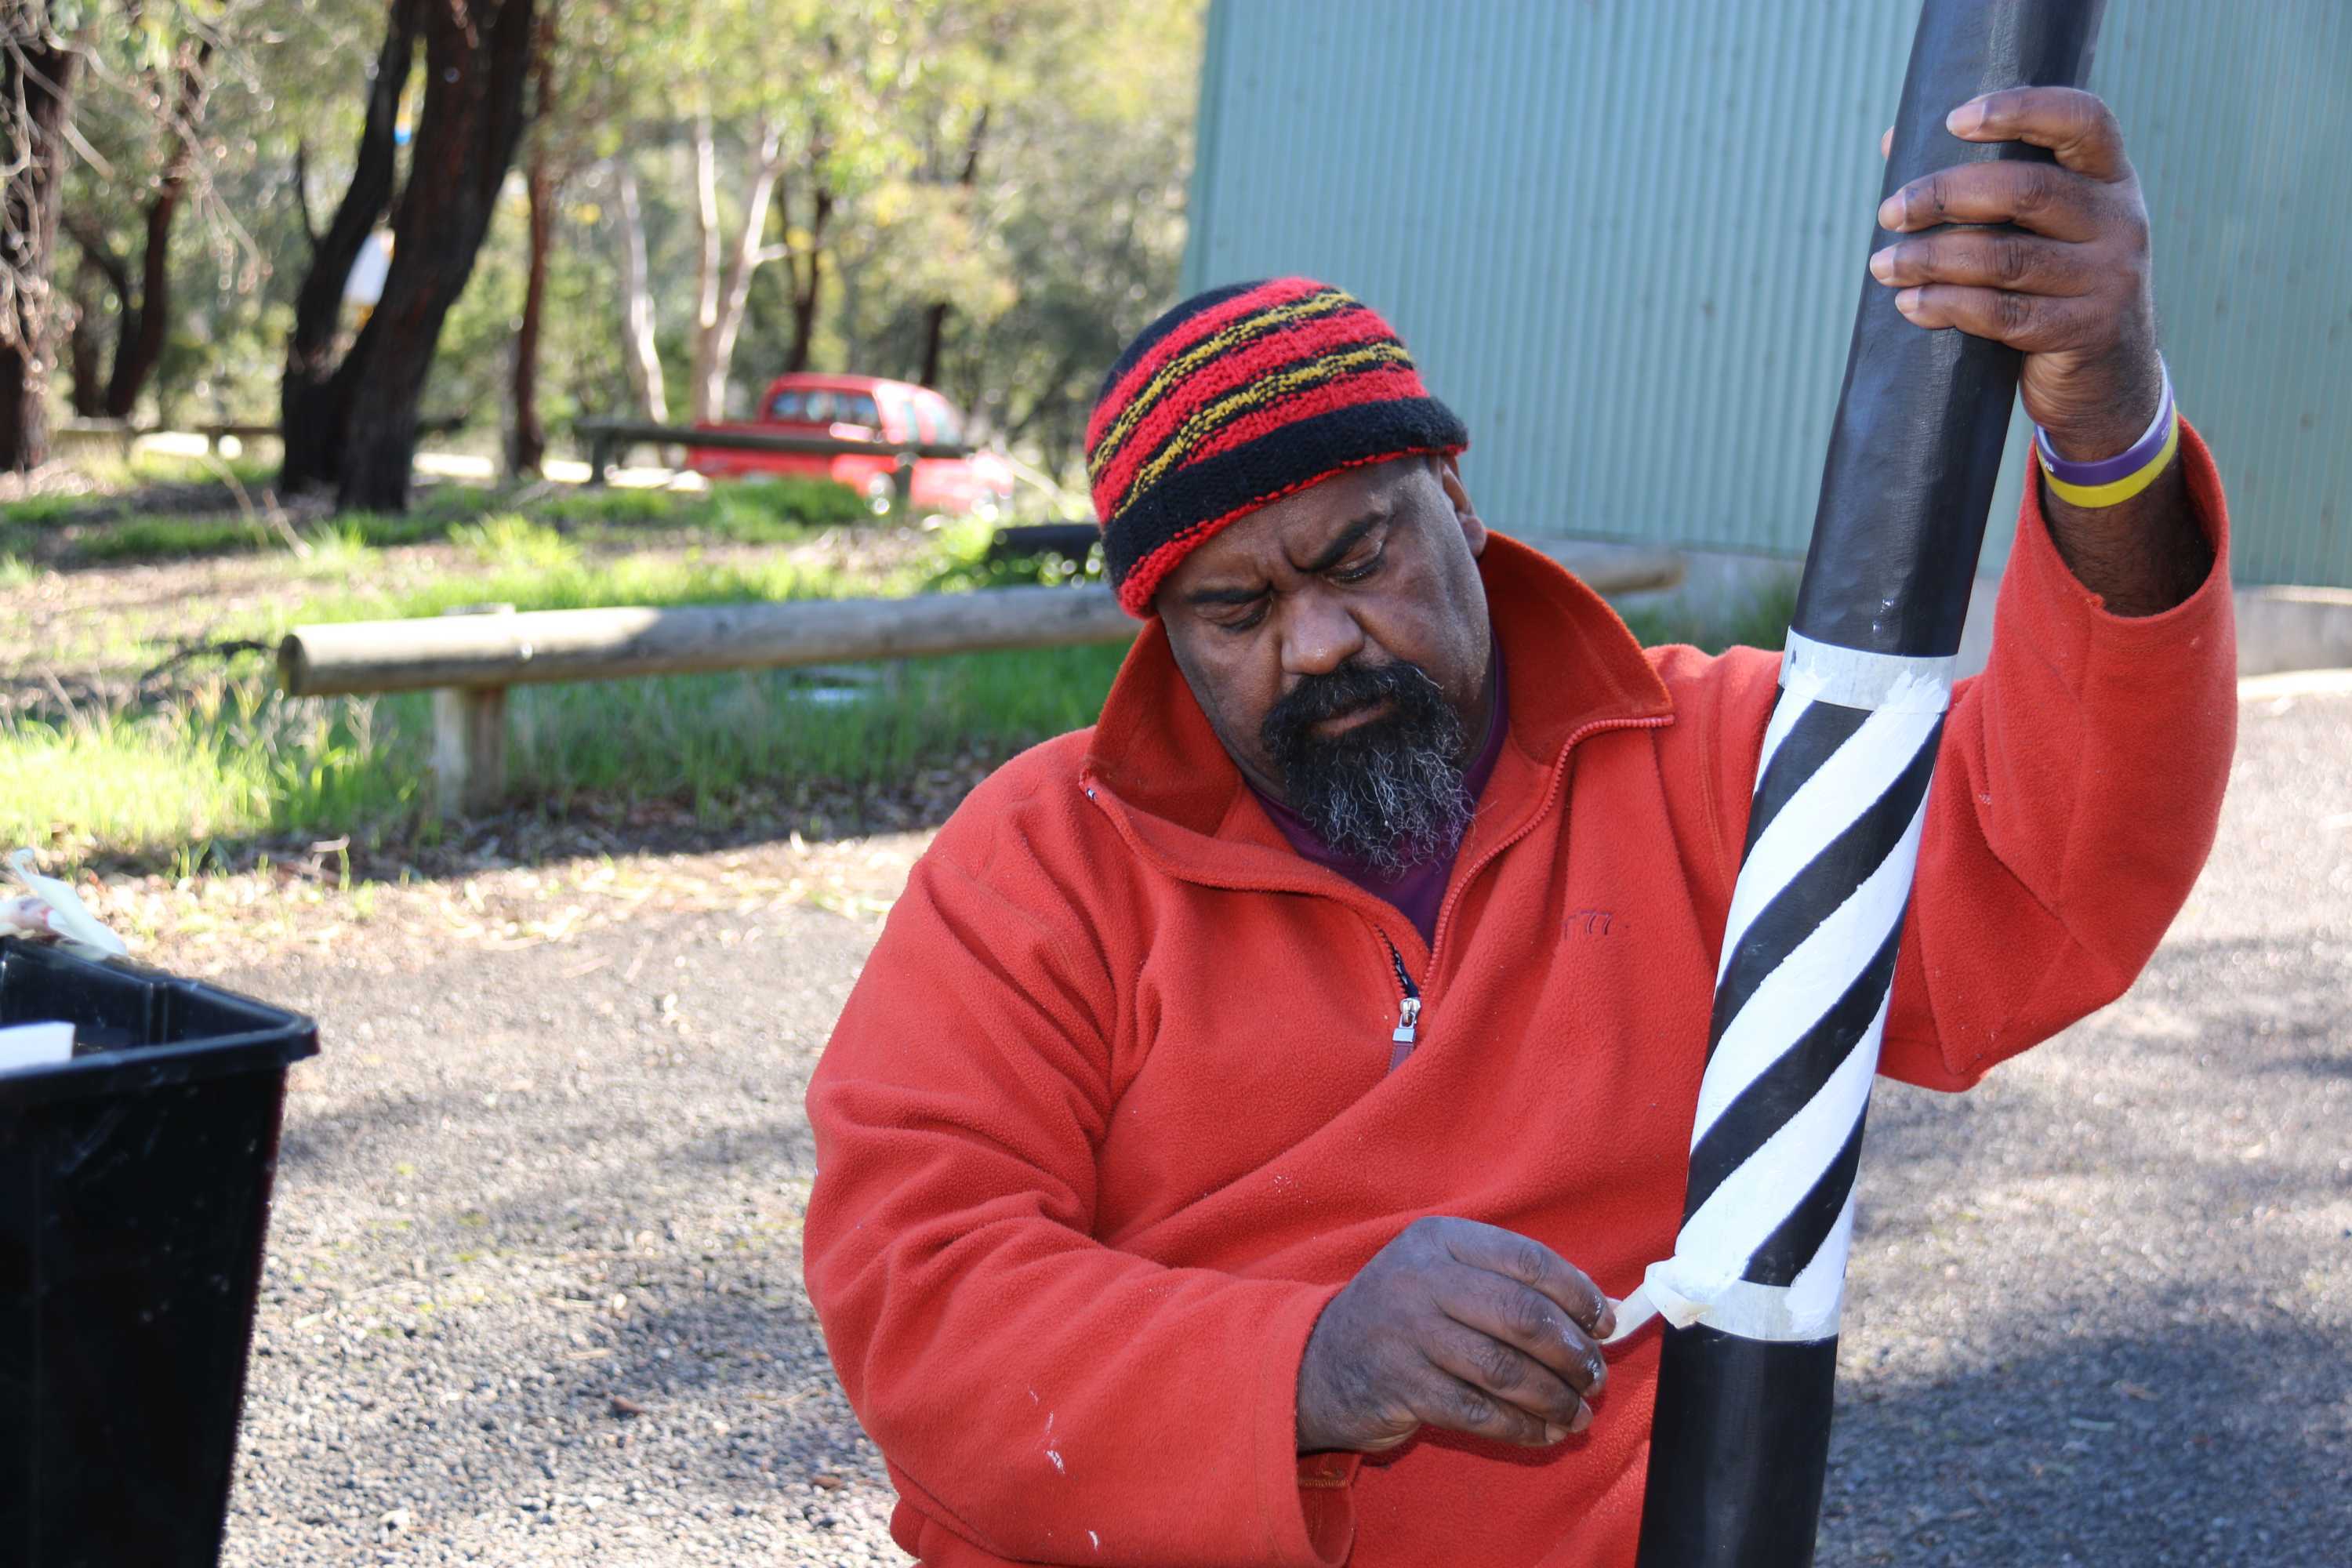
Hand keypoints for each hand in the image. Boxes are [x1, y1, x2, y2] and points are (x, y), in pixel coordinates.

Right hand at [1295, 1217, 1613, 1453]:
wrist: (1320, 1362)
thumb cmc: (1405, 1317)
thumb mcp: (1445, 1277)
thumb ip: (1513, 1285)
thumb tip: (1602, 1312)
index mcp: (1440, 1239)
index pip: (1527, 1259)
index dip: (1577, 1295)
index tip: (1604, 1325)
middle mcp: (1421, 1279)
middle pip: (1521, 1315)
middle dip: (1572, 1352)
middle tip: (1595, 1377)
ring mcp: (1407, 1333)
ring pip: (1505, 1369)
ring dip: (1554, 1396)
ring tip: (1578, 1412)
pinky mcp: (1402, 1387)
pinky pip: (1480, 1412)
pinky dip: (1523, 1427)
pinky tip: (1546, 1433)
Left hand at [1868, 87, 2161, 461]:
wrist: (2110, 379)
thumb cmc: (2054, 285)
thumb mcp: (2041, 229)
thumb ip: (1983, 182)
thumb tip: (1893, 142)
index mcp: (2108, 178)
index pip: (2080, 120)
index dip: (2020, 109)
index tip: (1954, 120)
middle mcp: (2119, 220)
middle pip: (2025, 191)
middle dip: (1944, 196)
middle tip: (1890, 212)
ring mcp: (2109, 278)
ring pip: (2006, 258)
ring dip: (1931, 259)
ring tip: (1884, 266)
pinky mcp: (2086, 331)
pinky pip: (2004, 313)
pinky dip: (1948, 306)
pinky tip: (1911, 304)